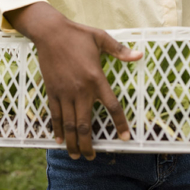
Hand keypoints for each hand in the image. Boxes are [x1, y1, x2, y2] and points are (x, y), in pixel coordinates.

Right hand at [4, 2, 142, 160]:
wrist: (50, 32)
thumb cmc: (77, 34)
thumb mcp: (101, 38)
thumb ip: (120, 50)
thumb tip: (139, 55)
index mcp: (96, 78)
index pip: (112, 106)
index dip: (120, 124)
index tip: (125, 137)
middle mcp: (81, 90)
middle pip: (85, 124)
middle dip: (88, 144)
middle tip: (91, 157)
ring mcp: (65, 92)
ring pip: (69, 124)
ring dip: (73, 142)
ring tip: (76, 155)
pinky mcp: (52, 91)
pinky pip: (55, 115)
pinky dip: (57, 129)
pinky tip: (60, 140)